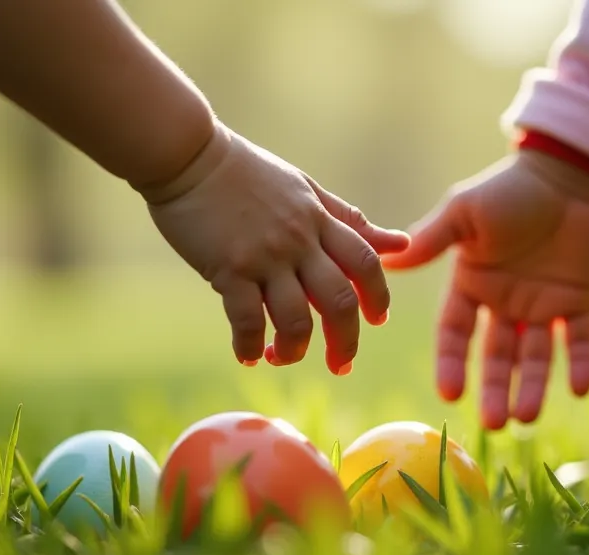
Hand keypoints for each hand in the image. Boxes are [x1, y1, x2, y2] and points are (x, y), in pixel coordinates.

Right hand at [141, 122, 409, 374]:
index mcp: (318, 219)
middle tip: (341, 365)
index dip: (378, 296)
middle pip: (339, 300)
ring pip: (296, 319)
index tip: (377, 321)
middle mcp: (298, 239)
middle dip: (345, 341)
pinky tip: (247, 355)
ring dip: (295, 350)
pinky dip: (249, 346)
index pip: (366, 262)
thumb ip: (348, 221)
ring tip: (284, 357)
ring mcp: (264, 255)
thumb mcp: (304, 190)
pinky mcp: (228, 268)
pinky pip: (247, 320)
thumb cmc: (244, 172)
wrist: (188, 154)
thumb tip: (400, 243)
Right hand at [382, 150, 588, 429]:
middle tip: (494, 423)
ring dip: (532, 386)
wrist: (568, 172)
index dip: (453, 364)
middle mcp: (504, 303)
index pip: (456, 334)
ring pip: (536, 356)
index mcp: (472, 284)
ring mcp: (542, 305)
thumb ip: (433, 239)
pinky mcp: (579, 301)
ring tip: (526, 417)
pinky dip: (580, 363)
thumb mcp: (465, 212)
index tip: (450, 394)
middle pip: (496, 356)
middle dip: (495, 389)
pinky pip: (580, 339)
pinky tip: (578, 389)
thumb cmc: (510, 188)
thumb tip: (388, 261)